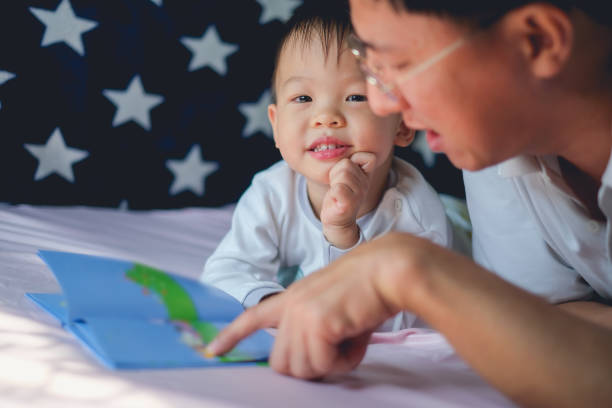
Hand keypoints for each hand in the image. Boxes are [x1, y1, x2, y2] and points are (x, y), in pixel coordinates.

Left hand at [205, 233, 419, 378]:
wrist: (389, 268)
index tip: (212, 351)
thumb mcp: (332, 307)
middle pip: (281, 364)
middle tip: (337, 350)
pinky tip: (356, 337)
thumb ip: (314, 329)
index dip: (231, 337)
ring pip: (302, 368)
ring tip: (350, 339)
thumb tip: (313, 360)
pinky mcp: (317, 323)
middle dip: (309, 367)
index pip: (252, 317)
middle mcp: (290, 305)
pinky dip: (345, 361)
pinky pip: (324, 364)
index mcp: (292, 297)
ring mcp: (301, 313)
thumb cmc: (370, 288)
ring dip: (330, 364)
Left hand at [320, 152, 375, 248]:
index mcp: (365, 175)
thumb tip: (342, 148)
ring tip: (336, 191)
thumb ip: (348, 162)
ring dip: (333, 182)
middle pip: (347, 164)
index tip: (346, 172)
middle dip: (336, 173)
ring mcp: (358, 195)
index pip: (367, 157)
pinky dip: (332, 193)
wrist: (336, 220)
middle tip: (337, 185)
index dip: (353, 160)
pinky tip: (335, 199)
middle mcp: (365, 184)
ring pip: (342, 174)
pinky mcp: (348, 205)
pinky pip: (338, 189)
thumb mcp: (344, 174)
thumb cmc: (338, 194)